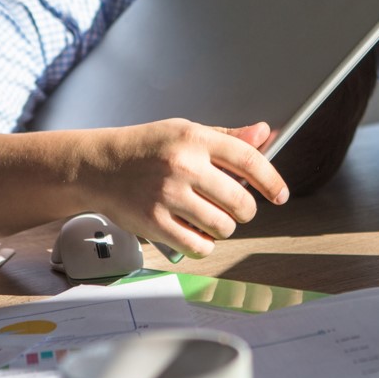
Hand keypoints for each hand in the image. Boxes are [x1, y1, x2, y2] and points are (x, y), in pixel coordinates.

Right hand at [88, 119, 288, 257]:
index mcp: (194, 139)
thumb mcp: (185, 131)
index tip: (280, 195)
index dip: (272, 181)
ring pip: (223, 226)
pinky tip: (195, 232)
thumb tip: (265, 134)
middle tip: (238, 209)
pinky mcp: (155, 223)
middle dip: (246, 210)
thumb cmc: (145, 148)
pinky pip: (199, 246)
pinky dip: (203, 244)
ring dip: (224, 227)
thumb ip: (227, 137)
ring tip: (211, 217)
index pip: (249, 160)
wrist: (98, 166)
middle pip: (240, 201)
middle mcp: (183, 166)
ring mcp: (168, 196)